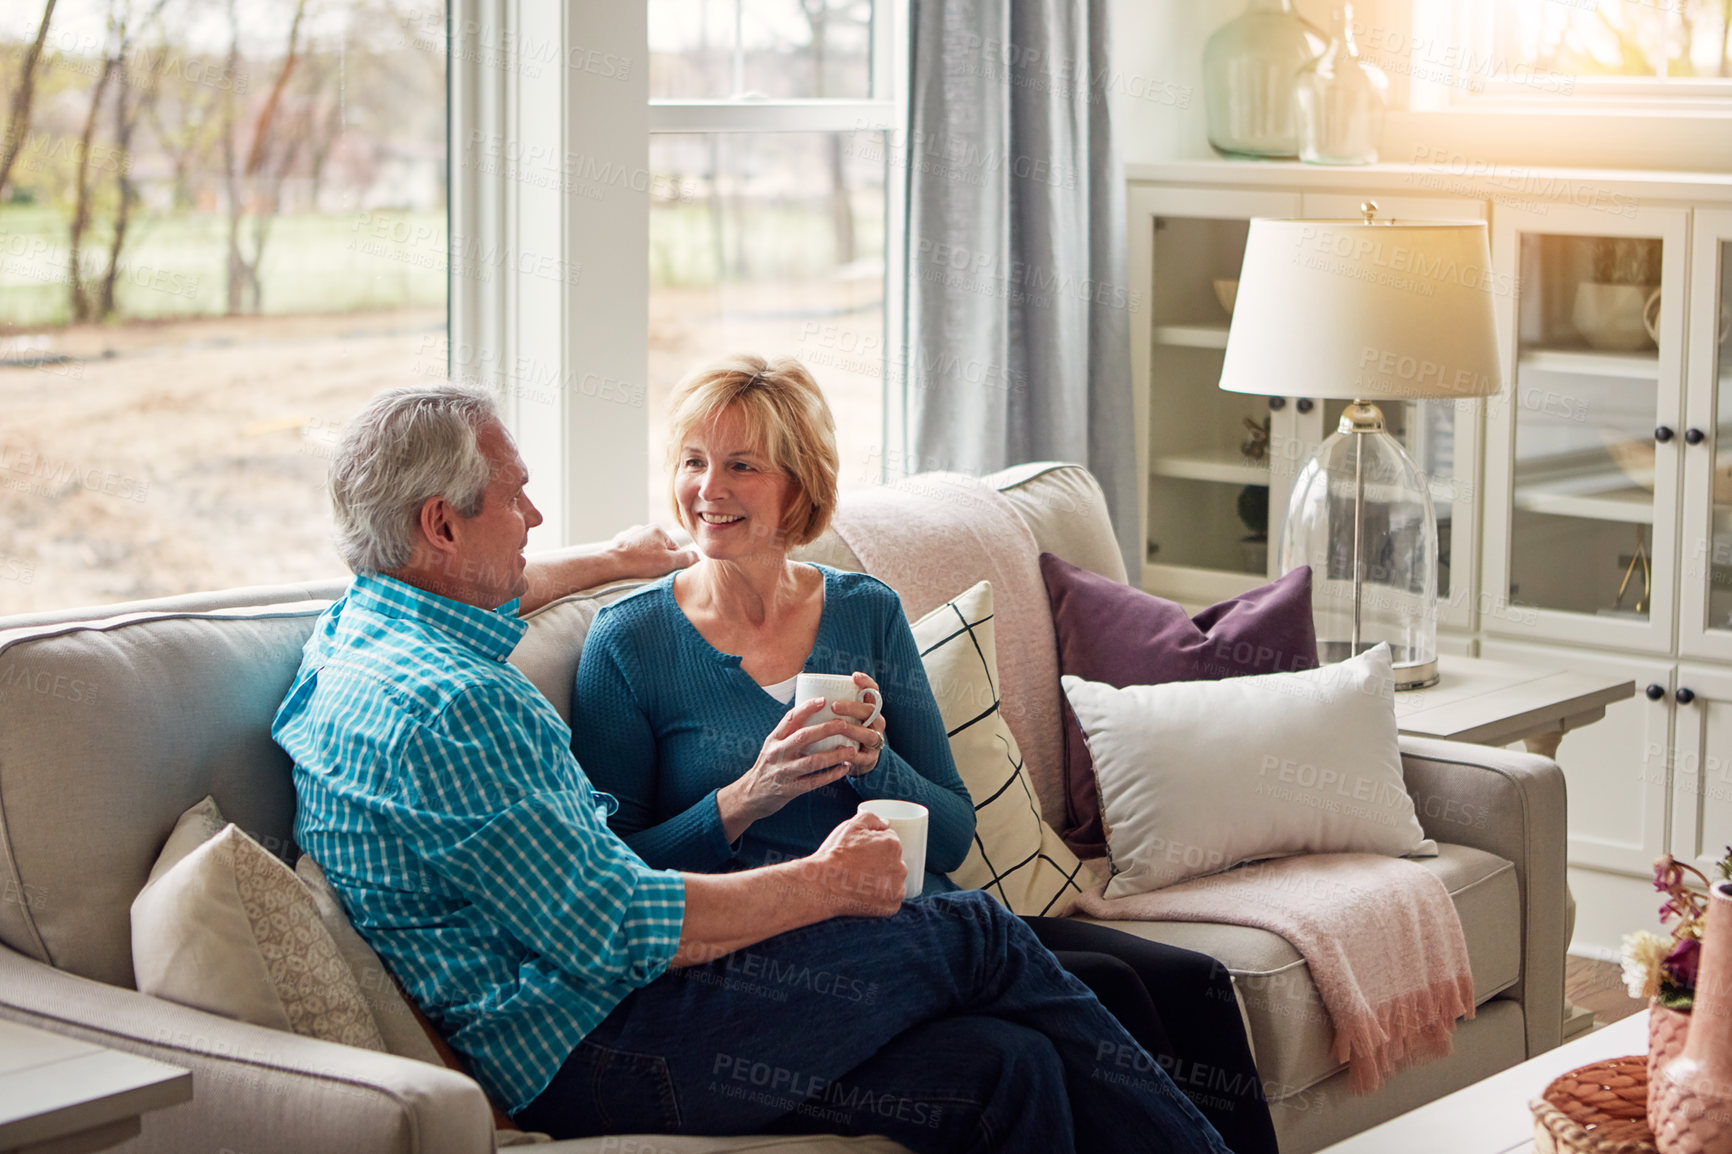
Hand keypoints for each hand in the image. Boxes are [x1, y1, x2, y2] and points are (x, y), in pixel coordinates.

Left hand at [607, 525, 695, 579]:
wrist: (609, 565)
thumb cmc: (639, 563)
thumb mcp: (669, 562)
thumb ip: (686, 558)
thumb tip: (696, 556)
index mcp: (658, 529)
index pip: (674, 549)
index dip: (672, 562)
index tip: (664, 570)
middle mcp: (643, 529)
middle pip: (659, 550)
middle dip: (657, 562)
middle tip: (651, 572)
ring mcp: (630, 535)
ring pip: (645, 552)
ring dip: (644, 562)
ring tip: (639, 571)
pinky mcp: (618, 544)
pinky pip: (631, 554)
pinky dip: (632, 561)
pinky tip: (629, 568)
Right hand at [716, 697, 866, 838]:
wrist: (750, 795)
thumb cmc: (768, 766)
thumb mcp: (773, 745)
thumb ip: (790, 733)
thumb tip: (816, 713)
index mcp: (774, 739)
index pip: (790, 718)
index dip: (807, 708)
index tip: (824, 700)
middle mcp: (777, 753)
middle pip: (803, 737)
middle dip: (826, 729)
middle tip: (844, 725)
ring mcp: (783, 772)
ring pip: (812, 761)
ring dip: (834, 755)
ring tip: (851, 751)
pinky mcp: (789, 790)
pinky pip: (813, 782)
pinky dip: (830, 775)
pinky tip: (844, 769)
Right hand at [807, 812, 904, 917]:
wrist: (824, 885)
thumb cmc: (836, 855)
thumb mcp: (850, 826)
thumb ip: (872, 818)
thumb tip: (885, 823)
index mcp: (893, 845)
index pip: (889, 842)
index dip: (873, 846)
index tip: (861, 853)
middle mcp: (900, 866)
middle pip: (893, 862)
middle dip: (881, 863)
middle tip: (860, 868)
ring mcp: (897, 888)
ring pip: (894, 881)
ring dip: (883, 880)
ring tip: (862, 882)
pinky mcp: (892, 906)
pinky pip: (891, 899)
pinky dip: (881, 897)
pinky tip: (865, 894)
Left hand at [829, 672, 886, 776]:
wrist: (853, 762)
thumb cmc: (842, 734)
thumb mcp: (843, 718)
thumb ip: (832, 706)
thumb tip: (807, 688)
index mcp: (869, 710)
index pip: (873, 692)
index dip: (866, 683)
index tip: (854, 676)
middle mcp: (876, 723)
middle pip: (870, 712)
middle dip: (853, 707)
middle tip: (834, 705)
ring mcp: (875, 742)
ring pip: (869, 735)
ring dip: (854, 730)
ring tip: (839, 726)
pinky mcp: (870, 760)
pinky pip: (863, 757)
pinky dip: (853, 754)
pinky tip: (840, 750)